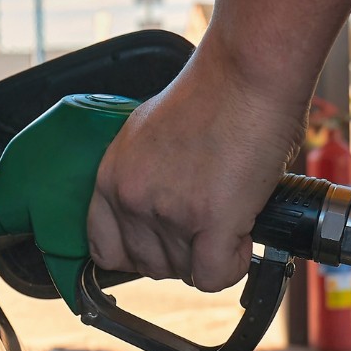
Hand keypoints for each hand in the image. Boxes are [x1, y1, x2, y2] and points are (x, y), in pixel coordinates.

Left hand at [86, 38, 305, 291]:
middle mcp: (131, 199)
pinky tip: (243, 234)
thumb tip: (158, 213)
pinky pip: (213, 276)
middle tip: (210, 218)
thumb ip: (143, 178)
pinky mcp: (208, 222)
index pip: (104, 250)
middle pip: (149, 266)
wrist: (246, 74)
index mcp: (110, 177)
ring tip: (231, 211)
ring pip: (184, 273)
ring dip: (212, 253)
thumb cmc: (211, 94)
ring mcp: (167, 213)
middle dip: (182, 252)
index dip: (138, 253)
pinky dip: (233, 264)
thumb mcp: (149, 136)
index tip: (164, 242)